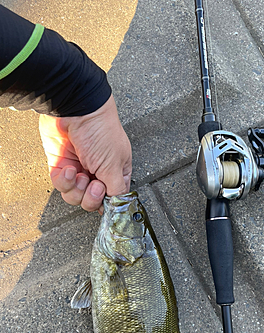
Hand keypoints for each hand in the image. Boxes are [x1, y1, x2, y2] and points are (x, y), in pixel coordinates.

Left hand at [39, 95, 131, 211]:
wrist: (75, 109)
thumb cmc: (100, 130)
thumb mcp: (114, 165)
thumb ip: (116, 190)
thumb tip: (117, 207)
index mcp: (116, 172)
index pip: (113, 198)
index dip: (107, 202)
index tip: (104, 199)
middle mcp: (98, 172)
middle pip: (93, 201)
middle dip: (91, 197)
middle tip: (93, 184)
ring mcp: (79, 169)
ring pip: (75, 196)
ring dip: (77, 189)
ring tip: (79, 175)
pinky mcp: (61, 165)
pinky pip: (60, 184)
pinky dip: (63, 180)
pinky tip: (68, 169)